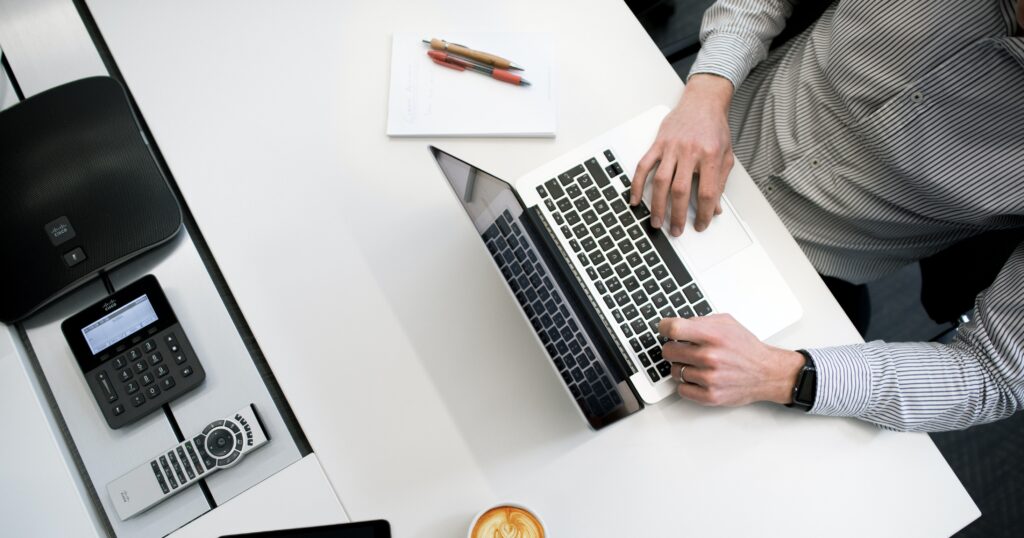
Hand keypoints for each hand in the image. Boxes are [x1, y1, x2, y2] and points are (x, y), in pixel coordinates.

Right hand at [631, 74, 735, 235]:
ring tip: (656, 221)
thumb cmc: (714, 128)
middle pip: (680, 190)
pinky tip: (635, 199)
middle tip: (676, 230)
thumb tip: (716, 207)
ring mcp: (671, 147)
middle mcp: (690, 151)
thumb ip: (720, 182)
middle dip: (678, 215)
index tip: (701, 224)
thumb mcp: (726, 155)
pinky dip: (637, 184)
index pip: (706, 192)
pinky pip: (643, 166)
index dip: (704, 213)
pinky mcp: (658, 144)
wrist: (703, 102)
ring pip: (661, 181)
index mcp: (710, 156)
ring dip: (657, 205)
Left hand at [658, 314, 804, 405]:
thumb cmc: (746, 348)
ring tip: (697, 364)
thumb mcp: (727, 323)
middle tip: (682, 349)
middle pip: (668, 351)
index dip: (664, 327)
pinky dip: (687, 384)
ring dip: (682, 367)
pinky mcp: (710, 396)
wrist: (767, 373)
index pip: (674, 329)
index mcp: (713, 336)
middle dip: (673, 348)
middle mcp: (710, 357)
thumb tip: (676, 324)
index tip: (664, 329)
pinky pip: (682, 389)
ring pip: (674, 371)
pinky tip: (698, 377)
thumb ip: (700, 321)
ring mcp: (709, 378)